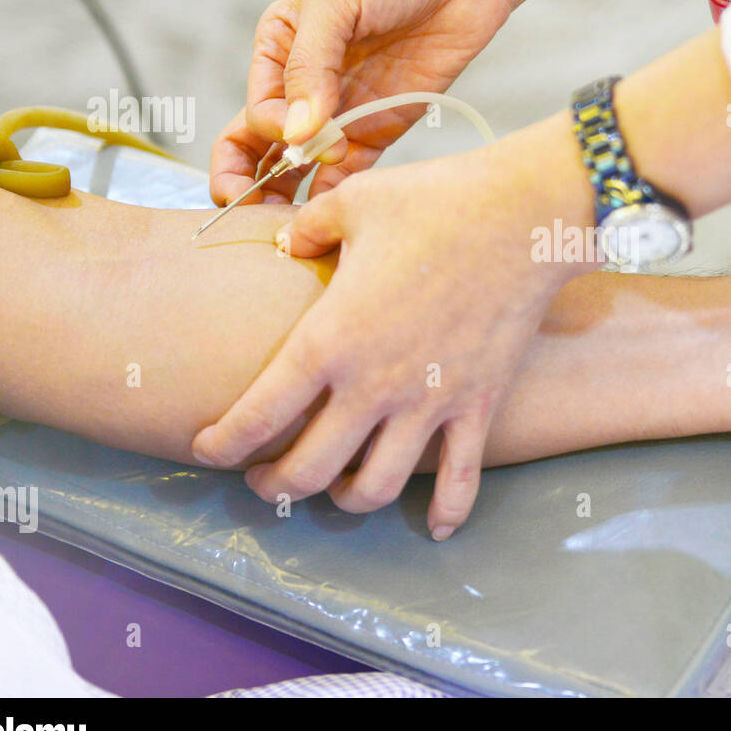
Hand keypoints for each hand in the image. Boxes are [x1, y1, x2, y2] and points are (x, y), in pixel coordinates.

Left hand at [192, 121, 593, 538]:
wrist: (524, 216)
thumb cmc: (435, 202)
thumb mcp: (354, 203)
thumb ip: (307, 229)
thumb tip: (290, 244)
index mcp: (330, 339)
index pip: (258, 414)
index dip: (222, 444)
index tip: (206, 450)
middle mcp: (374, 386)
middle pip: (310, 471)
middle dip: (275, 486)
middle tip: (264, 479)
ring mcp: (430, 405)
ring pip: (377, 489)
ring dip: (346, 501)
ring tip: (336, 490)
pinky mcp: (477, 406)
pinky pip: (461, 479)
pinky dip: (447, 512)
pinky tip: (436, 528)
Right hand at [209, 0, 519, 205]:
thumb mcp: (338, 1)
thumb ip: (311, 66)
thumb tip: (294, 131)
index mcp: (279, 49)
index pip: (253, 110)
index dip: (270, 132)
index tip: (308, 134)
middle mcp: (302, 86)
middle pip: (257, 147)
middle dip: (248, 183)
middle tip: (253, 215)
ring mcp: (340, 113)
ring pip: (297, 169)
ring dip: (287, 199)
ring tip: (290, 230)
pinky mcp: (378, 131)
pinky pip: (347, 175)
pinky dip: (335, 196)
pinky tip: (333, 215)